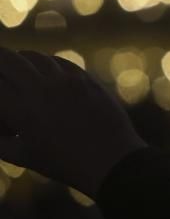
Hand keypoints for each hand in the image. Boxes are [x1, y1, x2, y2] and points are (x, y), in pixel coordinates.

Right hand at [0, 48, 147, 197]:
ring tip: (14, 66)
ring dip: (20, 59)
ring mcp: (66, 80)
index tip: (0, 95)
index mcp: (22, 108)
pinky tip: (43, 69)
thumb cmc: (61, 162)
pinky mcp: (85, 78)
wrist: (109, 158)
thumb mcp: (21, 155)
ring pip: (34, 56)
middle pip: (8, 59)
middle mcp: (42, 88)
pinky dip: (46, 62)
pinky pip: (59, 61)